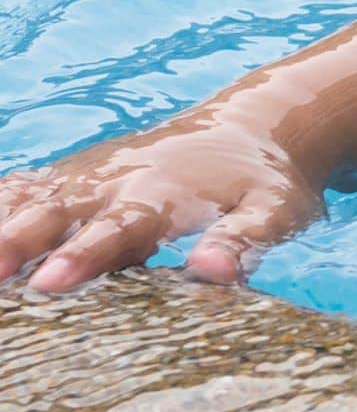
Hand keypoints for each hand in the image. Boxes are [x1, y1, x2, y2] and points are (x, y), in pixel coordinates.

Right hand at [0, 121, 324, 291]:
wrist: (252, 128)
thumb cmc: (262, 184)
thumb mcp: (275, 213)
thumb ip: (244, 241)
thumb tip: (213, 273)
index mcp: (161, 196)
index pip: (117, 230)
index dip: (82, 256)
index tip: (48, 283)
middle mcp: (113, 182)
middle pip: (54, 212)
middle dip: (15, 241)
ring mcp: (86, 177)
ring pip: (27, 198)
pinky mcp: (71, 178)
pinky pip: (22, 188)